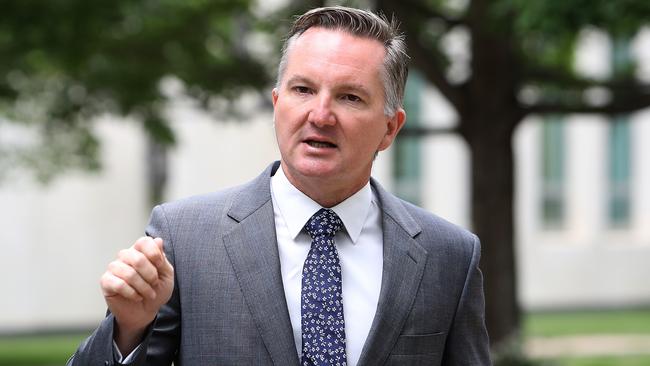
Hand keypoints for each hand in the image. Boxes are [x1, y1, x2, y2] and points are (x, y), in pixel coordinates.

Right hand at [100, 237, 173, 353]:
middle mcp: (125, 256)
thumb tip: (158, 240)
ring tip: (147, 293)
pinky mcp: (106, 281)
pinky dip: (132, 293)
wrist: (145, 312)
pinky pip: (119, 284)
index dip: (154, 254)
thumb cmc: (156, 291)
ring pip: (129, 273)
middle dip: (151, 275)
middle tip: (155, 284)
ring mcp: (114, 268)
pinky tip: (137, 296)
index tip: (161, 266)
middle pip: (137, 258)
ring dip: (143, 287)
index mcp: (140, 251)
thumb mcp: (166, 275)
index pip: (144, 241)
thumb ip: (162, 259)